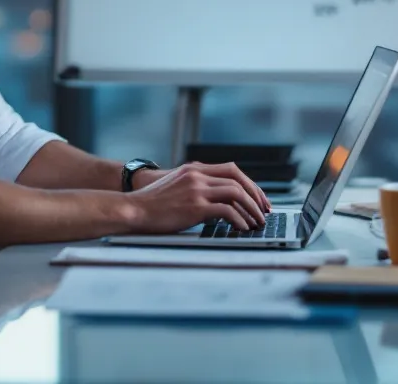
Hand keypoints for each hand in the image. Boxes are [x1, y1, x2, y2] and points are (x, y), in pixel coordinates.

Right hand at [126, 162, 269, 232]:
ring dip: (251, 208)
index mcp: (194, 169)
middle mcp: (197, 175)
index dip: (249, 184)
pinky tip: (241, 228)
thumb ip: (195, 186)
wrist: (133, 209)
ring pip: (236, 193)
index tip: (258, 198)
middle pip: (238, 179)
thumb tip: (217, 201)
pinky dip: (239, 219)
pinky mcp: (195, 206)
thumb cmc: (152, 203)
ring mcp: (196, 189)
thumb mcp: (176, 186)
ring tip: (257, 222)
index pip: (232, 170)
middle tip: (264, 211)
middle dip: (256, 196)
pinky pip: (226, 210)